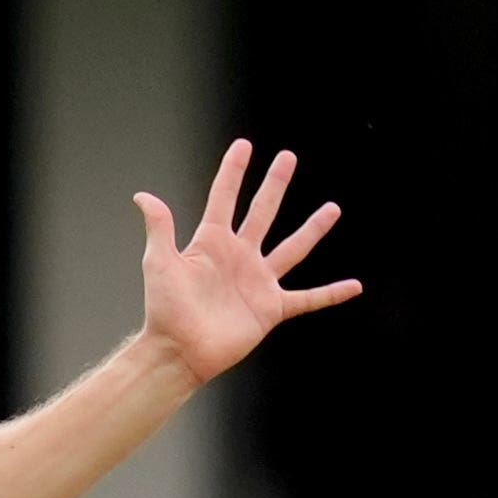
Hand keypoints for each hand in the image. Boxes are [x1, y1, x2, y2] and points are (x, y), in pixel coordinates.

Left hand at [133, 140, 359, 383]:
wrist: (178, 351)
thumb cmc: (164, 310)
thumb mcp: (159, 263)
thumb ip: (160, 228)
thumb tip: (143, 196)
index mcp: (212, 243)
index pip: (224, 198)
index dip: (233, 172)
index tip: (244, 145)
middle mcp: (239, 257)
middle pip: (262, 212)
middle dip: (275, 185)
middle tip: (288, 158)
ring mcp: (257, 281)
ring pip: (292, 248)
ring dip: (312, 229)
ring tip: (332, 208)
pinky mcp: (270, 308)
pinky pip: (307, 298)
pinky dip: (331, 294)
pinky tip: (354, 286)